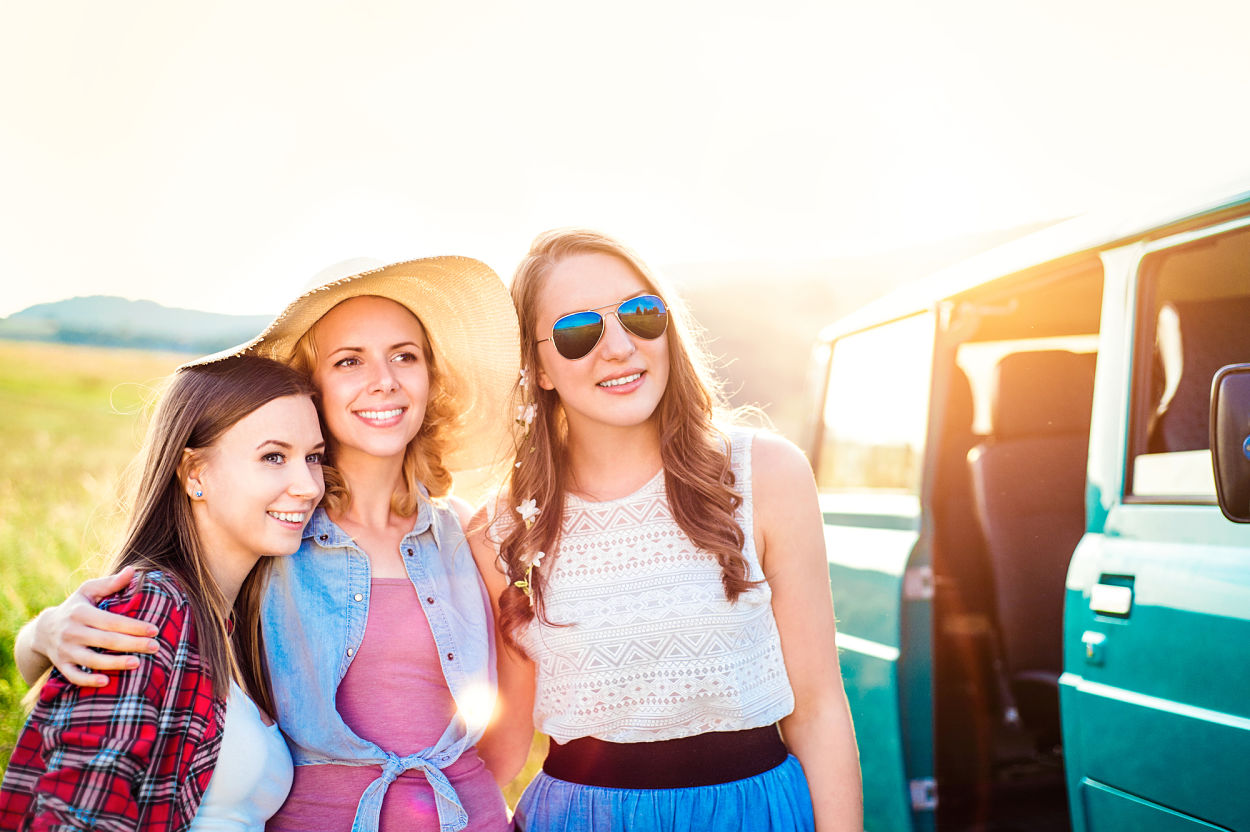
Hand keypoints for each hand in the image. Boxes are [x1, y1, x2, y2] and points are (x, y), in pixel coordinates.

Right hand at [26, 567, 159, 686]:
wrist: (43, 629)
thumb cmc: (75, 607)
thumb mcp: (88, 591)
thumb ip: (110, 583)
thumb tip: (132, 570)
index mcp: (81, 613)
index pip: (112, 621)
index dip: (134, 626)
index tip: (154, 629)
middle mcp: (72, 632)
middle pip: (106, 641)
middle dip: (132, 644)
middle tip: (155, 647)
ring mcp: (65, 650)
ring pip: (92, 660)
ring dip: (115, 663)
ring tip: (138, 663)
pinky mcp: (61, 665)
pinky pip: (74, 676)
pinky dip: (88, 680)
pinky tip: (107, 681)